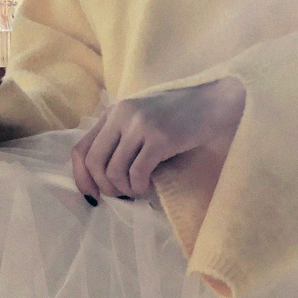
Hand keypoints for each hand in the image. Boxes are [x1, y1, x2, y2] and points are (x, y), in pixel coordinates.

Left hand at [72, 77, 245, 201]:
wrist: (215, 102)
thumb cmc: (179, 118)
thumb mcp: (141, 122)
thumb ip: (120, 140)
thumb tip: (100, 179)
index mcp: (114, 112)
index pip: (81, 149)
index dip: (82, 178)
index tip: (93, 195)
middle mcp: (122, 114)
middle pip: (94, 163)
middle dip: (105, 187)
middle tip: (121, 195)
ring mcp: (140, 125)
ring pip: (114, 171)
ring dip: (124, 189)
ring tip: (138, 190)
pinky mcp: (159, 137)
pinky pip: (136, 173)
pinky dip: (139, 187)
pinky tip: (147, 187)